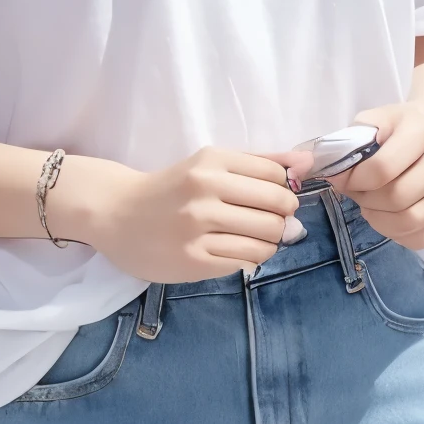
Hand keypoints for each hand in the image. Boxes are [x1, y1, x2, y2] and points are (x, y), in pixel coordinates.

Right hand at [69, 148, 300, 283]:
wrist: (116, 214)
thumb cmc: (171, 186)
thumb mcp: (211, 163)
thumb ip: (260, 161)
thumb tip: (308, 162)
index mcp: (212, 161)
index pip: (275, 175)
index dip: (284, 189)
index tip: (275, 198)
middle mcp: (204, 191)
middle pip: (276, 208)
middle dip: (283, 217)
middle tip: (271, 221)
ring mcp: (197, 228)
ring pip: (265, 239)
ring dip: (270, 241)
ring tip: (256, 237)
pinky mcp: (192, 260)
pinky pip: (244, 262)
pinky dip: (251, 258)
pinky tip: (239, 251)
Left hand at [335, 101, 423, 249]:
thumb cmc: (398, 128)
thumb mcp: (373, 120)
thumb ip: (347, 141)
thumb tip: (316, 164)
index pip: (382, 168)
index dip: (353, 180)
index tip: (340, 179)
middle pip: (397, 198)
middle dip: (366, 200)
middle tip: (357, 193)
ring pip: (410, 222)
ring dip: (380, 220)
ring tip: (371, 206)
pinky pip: (423, 238)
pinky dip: (398, 234)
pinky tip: (390, 216)